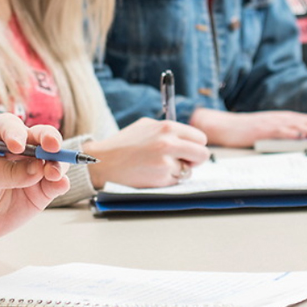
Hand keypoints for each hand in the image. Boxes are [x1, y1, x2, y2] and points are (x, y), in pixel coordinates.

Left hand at [0, 114, 70, 244]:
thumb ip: (4, 172)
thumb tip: (37, 170)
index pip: (9, 126)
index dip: (15, 133)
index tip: (16, 146)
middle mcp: (18, 148)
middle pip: (38, 136)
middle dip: (48, 138)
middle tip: (51, 146)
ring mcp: (31, 169)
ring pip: (52, 159)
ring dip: (57, 162)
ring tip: (53, 173)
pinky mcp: (39, 191)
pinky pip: (55, 184)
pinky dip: (61, 182)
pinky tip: (60, 184)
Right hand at [84, 118, 208, 188]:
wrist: (104, 162)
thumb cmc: (123, 144)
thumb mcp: (146, 126)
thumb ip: (168, 130)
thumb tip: (189, 138)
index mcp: (167, 127)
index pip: (200, 138)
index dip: (195, 146)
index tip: (188, 150)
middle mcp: (169, 142)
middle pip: (202, 154)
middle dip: (195, 160)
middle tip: (183, 162)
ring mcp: (166, 161)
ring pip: (189, 170)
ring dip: (179, 171)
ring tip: (158, 166)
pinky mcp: (162, 177)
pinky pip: (176, 181)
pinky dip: (168, 180)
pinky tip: (152, 174)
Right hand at [188, 107, 306, 147]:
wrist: (221, 126)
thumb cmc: (244, 131)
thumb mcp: (268, 131)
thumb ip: (285, 134)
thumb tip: (304, 142)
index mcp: (283, 118)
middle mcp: (280, 118)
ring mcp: (272, 123)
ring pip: (299, 124)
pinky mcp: (262, 129)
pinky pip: (281, 130)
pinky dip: (294, 133)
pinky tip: (304, 136)